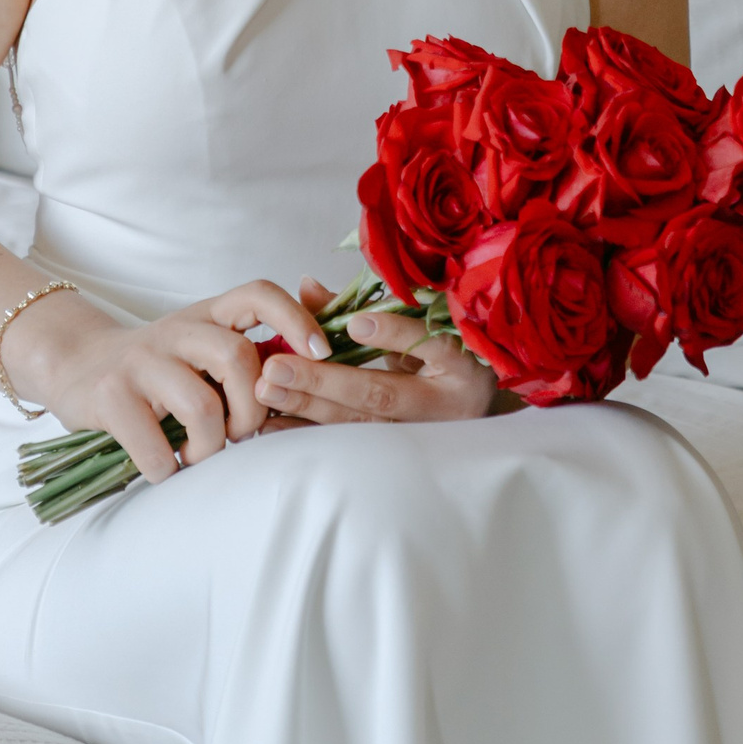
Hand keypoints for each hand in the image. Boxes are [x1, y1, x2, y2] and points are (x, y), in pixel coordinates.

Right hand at [3, 279, 333, 485]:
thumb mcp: (200, 347)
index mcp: (206, 315)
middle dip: (252, 411)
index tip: (319, 355)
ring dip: (211, 448)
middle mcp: (176, 329)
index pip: (258, 294)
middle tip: (241, 434)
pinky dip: (170, 469)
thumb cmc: (156, 369)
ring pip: (202, 407)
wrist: (75, 366)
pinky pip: (157, 447)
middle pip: (238, 358)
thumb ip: (244, 354)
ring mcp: (140, 360)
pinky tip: (167, 466)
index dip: (296, 318)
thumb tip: (308, 375)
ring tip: (199, 454)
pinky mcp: (110, 396)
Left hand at [254, 278, 498, 427]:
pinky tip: (273, 425)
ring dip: (309, 406)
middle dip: (325, 380)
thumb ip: (369, 307)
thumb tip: (307, 287)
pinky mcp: (396, 456)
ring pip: (360, 422)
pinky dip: (308, 432)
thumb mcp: (424, 327)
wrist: (475, 409)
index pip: (432, 345)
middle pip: (382, 393)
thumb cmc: (446, 355)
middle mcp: (446, 405)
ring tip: (267, 389)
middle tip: (276, 367)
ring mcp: (422, 435)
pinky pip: (346, 444)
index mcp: (461, 363)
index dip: (394, 334)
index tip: (356, 322)